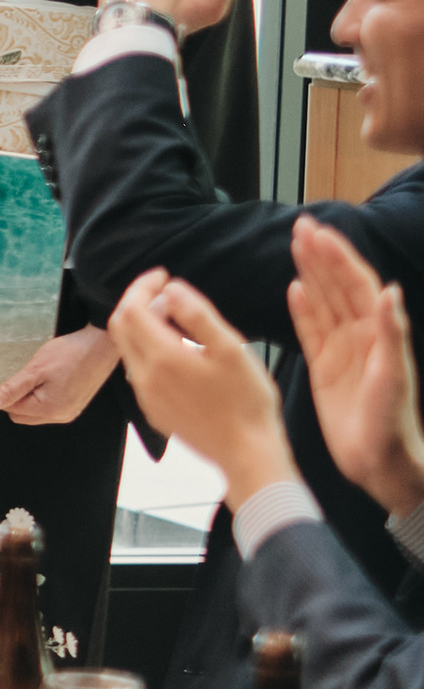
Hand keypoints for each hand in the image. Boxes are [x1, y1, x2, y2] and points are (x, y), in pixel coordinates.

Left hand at [0, 324, 119, 425]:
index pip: (10, 407)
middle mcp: (60, 415)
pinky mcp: (74, 403)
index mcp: (50, 409)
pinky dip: (36, 397)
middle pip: (20, 413)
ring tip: (17, 380)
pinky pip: (47, 406)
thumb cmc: (71, 353)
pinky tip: (35, 383)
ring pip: (33, 411)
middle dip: (8, 400)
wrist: (103, 343)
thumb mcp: (36, 369)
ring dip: (22, 399)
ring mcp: (69, 411)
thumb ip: (12, 388)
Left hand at [104, 269, 297, 500]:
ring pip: (129, 348)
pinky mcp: (154, 408)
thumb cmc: (247, 401)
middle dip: (138, 301)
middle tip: (166, 290)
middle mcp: (144, 376)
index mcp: (162, 358)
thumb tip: (172, 290)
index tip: (162, 275)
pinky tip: (179, 348)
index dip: (143, 286)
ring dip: (144, 325)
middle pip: (122, 326)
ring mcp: (146, 395)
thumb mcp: (231, 349)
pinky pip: (139, 369)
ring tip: (176, 316)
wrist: (246, 452)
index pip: (131, 309)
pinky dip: (149, 348)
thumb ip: (198, 315)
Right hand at [288, 215, 423, 514]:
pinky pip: (311, 331)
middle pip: (339, 286)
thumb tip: (388, 290)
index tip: (319, 232)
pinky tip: (294, 289)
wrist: (381, 461)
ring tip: (295, 246)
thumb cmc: (392, 422)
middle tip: (302, 227)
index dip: (339, 257)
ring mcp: (343, 351)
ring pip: (324, 303)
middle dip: (321, 256)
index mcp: (379, 333)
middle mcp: (361, 336)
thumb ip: (391, 331)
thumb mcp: (394, 375)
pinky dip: (303, 309)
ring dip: (311, 274)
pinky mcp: (325, 368)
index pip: (358, 285)